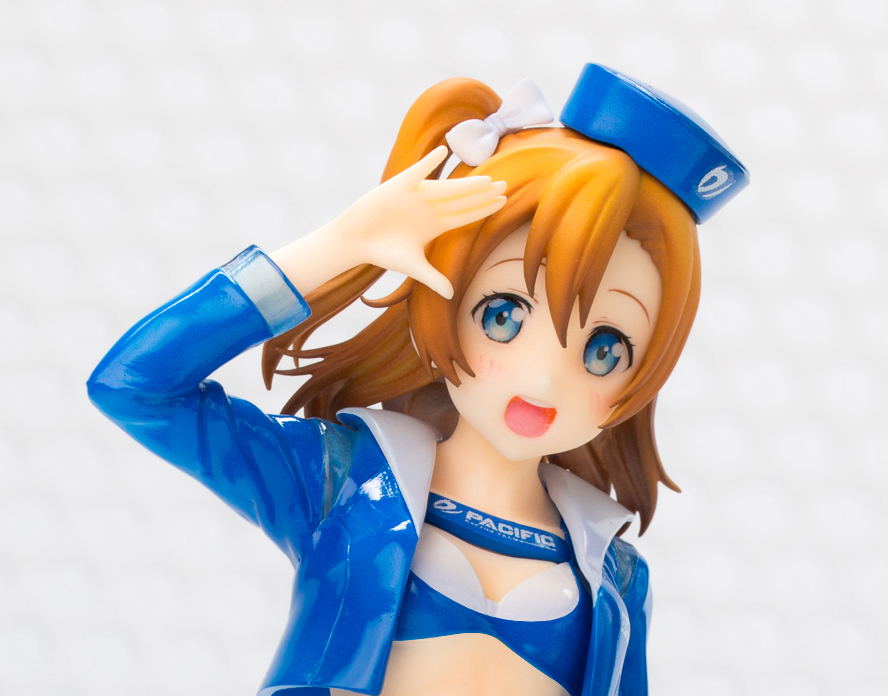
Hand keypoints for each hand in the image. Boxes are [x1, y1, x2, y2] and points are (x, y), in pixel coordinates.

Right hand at [331, 146, 506, 297]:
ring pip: (446, 187)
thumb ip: (433, 278)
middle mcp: (430, 207)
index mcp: (436, 224)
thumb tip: (451, 296)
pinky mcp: (398, 186)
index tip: (503, 201)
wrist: (356, 240)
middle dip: (482, 194)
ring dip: (466, 183)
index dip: (484, 208)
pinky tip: (442, 152)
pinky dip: (428, 163)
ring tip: (486, 179)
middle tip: (504, 186)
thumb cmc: (384, 252)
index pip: (465, 215)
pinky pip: (417, 172)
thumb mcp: (413, 266)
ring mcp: (416, 195)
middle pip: (462, 200)